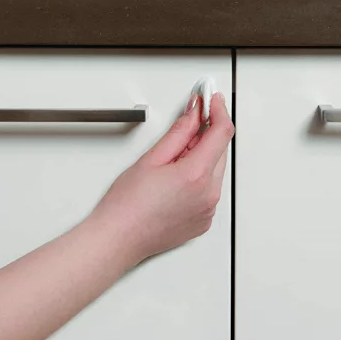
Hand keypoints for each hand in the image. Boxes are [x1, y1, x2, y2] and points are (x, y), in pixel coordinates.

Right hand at [88, 91, 233, 265]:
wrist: (118, 238)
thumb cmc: (127, 205)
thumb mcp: (151, 158)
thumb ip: (180, 132)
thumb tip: (194, 114)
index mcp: (197, 175)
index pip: (222, 133)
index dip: (218, 111)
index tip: (212, 100)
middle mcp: (209, 194)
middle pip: (220, 152)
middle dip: (207, 134)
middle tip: (189, 122)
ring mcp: (208, 210)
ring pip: (215, 171)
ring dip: (202, 158)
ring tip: (171, 161)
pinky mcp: (204, 220)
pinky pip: (209, 191)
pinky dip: (199, 179)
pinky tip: (175, 181)